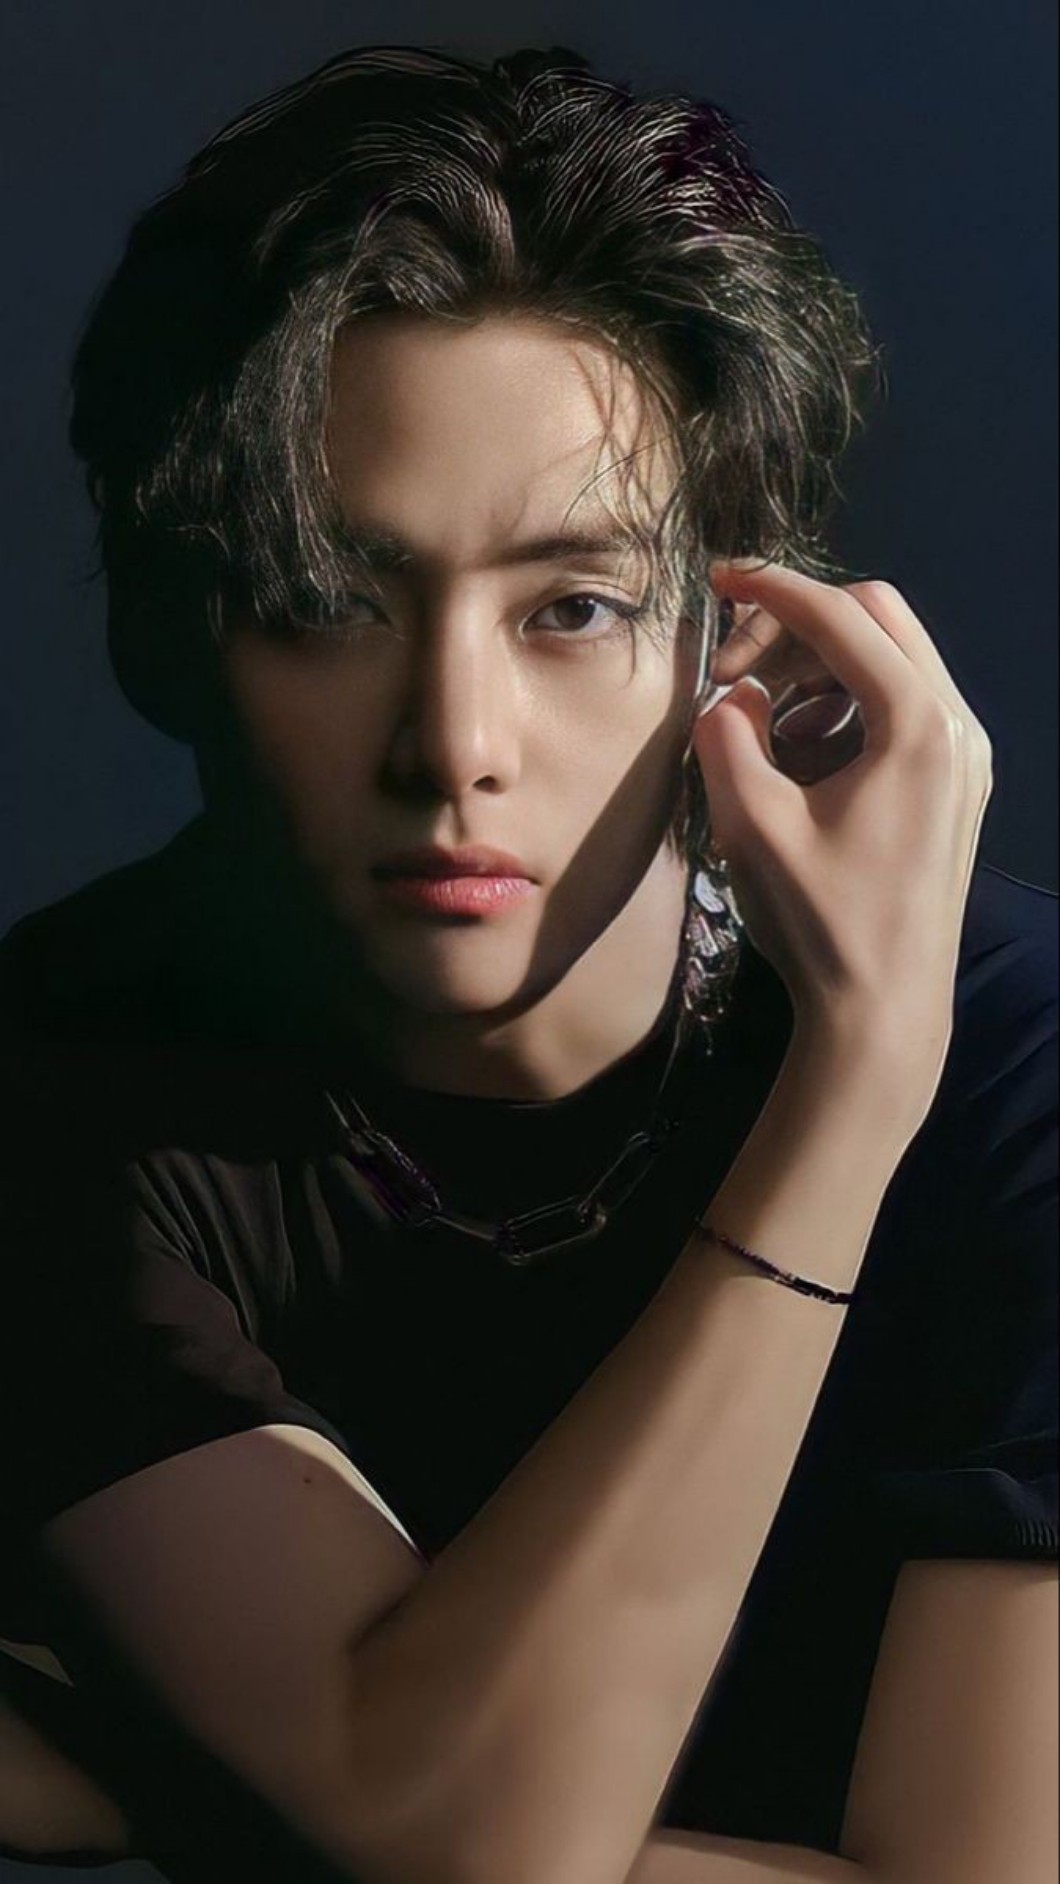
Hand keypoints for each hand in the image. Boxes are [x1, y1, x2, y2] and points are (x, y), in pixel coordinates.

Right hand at [692, 565, 993, 1086]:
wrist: (884, 1012)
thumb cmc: (822, 925)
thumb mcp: (752, 826)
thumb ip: (728, 737)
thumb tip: (728, 695)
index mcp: (919, 728)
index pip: (841, 617)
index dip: (772, 589)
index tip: (718, 579)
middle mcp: (958, 728)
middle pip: (878, 617)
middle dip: (797, 624)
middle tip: (732, 664)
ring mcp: (965, 756)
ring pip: (892, 658)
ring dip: (819, 667)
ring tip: (760, 721)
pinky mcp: (956, 783)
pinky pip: (901, 706)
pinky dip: (845, 705)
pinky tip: (799, 755)